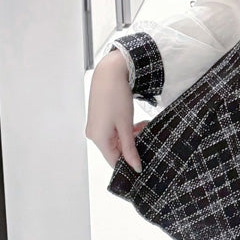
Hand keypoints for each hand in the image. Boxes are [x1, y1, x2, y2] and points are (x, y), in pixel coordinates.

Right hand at [85, 52, 148, 173]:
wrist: (110, 72)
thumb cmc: (116, 96)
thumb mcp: (126, 125)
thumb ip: (130, 148)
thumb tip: (135, 167)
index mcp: (98, 139)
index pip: (114, 161)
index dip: (129, 162)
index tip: (144, 158)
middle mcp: (94, 134)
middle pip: (115, 149)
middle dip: (133, 144)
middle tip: (146, 134)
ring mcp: (96, 126)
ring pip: (116, 139)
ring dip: (131, 135)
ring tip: (143, 125)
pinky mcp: (99, 118)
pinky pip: (113, 130)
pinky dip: (125, 128)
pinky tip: (136, 122)